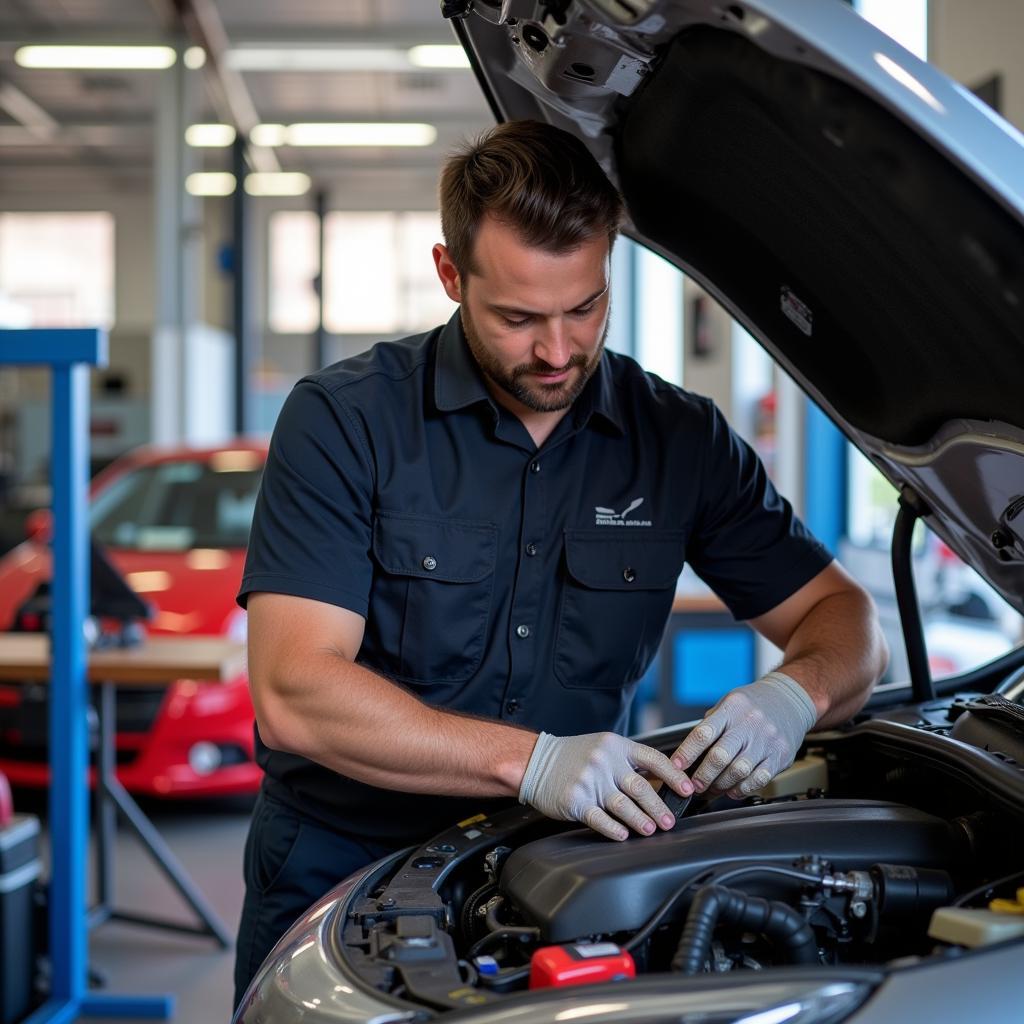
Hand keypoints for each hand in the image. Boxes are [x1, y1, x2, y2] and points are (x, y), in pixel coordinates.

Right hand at [519, 731, 693, 840]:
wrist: (536, 761)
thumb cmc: (573, 756)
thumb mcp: (603, 747)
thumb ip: (629, 761)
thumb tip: (662, 780)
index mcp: (616, 746)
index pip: (653, 758)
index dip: (674, 775)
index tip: (688, 789)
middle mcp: (604, 761)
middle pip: (640, 787)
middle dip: (658, 807)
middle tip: (669, 820)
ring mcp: (589, 781)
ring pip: (623, 805)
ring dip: (641, 820)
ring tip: (651, 829)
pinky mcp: (575, 801)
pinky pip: (599, 818)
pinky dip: (613, 828)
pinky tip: (623, 834)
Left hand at [673, 671, 816, 798]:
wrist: (790, 699)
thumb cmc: (753, 704)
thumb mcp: (728, 703)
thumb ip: (710, 725)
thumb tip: (689, 754)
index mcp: (731, 708)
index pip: (704, 733)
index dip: (687, 752)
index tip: (677, 766)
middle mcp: (749, 724)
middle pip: (720, 756)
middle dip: (703, 775)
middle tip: (694, 785)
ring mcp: (766, 741)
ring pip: (738, 771)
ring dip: (721, 785)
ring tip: (712, 789)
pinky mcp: (781, 756)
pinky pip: (759, 779)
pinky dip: (742, 789)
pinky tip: (734, 789)